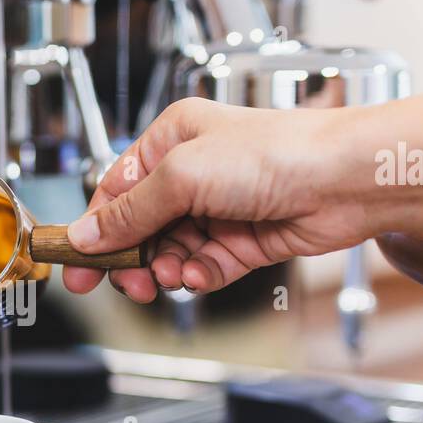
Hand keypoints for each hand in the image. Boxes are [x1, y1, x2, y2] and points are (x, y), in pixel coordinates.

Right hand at [63, 98, 373, 302]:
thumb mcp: (183, 176)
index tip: (76, 263)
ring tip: (172, 275)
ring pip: (170, 252)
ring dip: (166, 269)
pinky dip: (199, 276)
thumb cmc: (277, 152)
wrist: (346, 180)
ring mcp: (219, 208)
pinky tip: (203, 274)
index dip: (94, 228)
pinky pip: (205, 267)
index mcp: (172, 141)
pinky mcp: (244, 239)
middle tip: (126, 282)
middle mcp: (193, 173)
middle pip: (140, 227)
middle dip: (130, 257)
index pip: (116, 190)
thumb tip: (87, 235)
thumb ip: (131, 211)